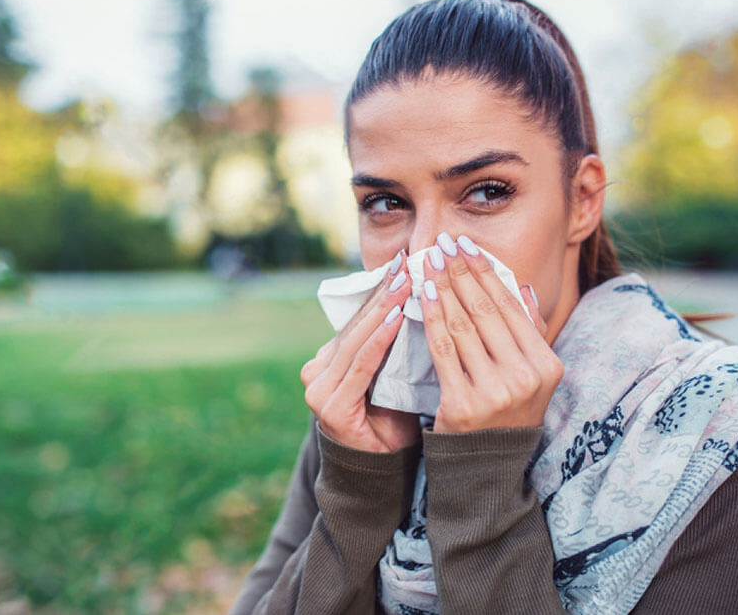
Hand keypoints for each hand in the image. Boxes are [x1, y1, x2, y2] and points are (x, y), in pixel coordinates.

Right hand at [301, 250, 420, 452]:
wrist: (382, 472)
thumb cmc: (393, 421)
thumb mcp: (393, 375)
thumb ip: (394, 344)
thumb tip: (420, 297)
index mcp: (329, 362)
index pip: (358, 320)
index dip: (381, 292)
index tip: (403, 264)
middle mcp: (317, 372)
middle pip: (356, 326)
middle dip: (383, 293)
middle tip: (405, 264)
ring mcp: (319, 390)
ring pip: (358, 341)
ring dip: (383, 309)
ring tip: (404, 283)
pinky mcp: (330, 406)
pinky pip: (360, 366)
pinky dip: (379, 340)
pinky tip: (396, 318)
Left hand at [419, 233, 562, 432]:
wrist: (485, 468)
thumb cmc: (505, 414)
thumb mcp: (530, 377)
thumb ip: (529, 333)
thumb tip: (522, 288)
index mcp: (547, 365)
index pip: (511, 307)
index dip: (486, 272)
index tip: (466, 245)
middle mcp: (526, 377)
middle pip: (486, 311)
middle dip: (461, 271)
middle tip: (442, 243)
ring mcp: (496, 391)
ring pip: (463, 325)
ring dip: (443, 287)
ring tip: (429, 262)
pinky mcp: (464, 404)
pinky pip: (443, 350)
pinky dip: (431, 317)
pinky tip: (422, 294)